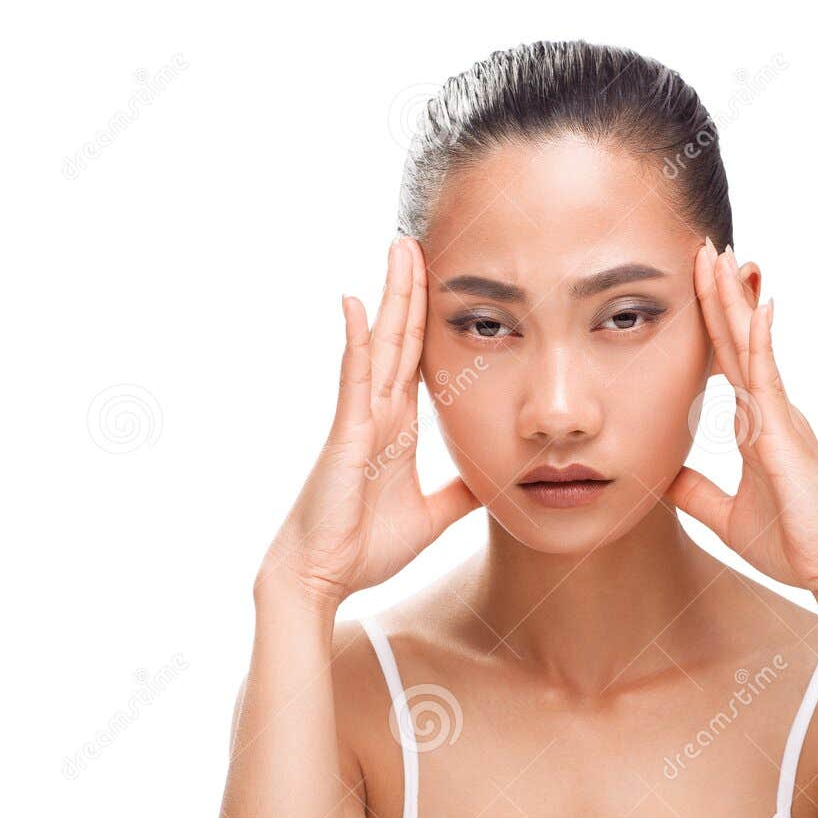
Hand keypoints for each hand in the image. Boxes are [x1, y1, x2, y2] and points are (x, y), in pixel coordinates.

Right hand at [255, 236, 479, 611]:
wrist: (325, 577)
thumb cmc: (365, 547)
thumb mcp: (432, 515)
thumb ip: (458, 492)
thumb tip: (492, 478)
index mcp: (397, 428)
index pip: (417, 360)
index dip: (428, 319)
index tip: (441, 278)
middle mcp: (377, 413)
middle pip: (399, 338)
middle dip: (409, 290)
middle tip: (416, 240)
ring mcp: (359, 419)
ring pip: (379, 345)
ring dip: (390, 297)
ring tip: (397, 249)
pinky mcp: (345, 434)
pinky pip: (352, 378)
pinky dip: (356, 341)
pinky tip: (356, 303)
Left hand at [667, 241, 817, 604]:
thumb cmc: (794, 545)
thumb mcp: (727, 517)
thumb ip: (696, 493)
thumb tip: (661, 475)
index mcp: (761, 425)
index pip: (729, 361)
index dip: (713, 321)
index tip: (698, 280)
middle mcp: (774, 412)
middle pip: (740, 340)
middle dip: (722, 293)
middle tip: (704, 246)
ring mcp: (783, 419)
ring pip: (754, 348)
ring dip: (736, 302)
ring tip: (722, 256)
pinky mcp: (787, 437)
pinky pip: (771, 381)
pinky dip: (763, 343)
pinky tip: (757, 309)